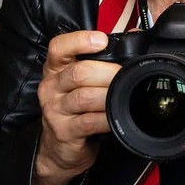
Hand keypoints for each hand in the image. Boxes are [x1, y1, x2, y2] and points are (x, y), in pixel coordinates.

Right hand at [33, 30, 115, 184]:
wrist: (59, 148)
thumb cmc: (75, 109)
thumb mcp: (81, 83)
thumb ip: (101, 60)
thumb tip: (134, 36)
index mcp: (55, 69)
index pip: (59, 47)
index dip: (80, 40)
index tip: (101, 40)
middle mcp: (51, 87)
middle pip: (79, 73)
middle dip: (108, 73)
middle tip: (124, 76)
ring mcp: (55, 110)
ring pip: (84, 97)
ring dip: (108, 96)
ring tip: (121, 96)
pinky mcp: (64, 131)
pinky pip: (89, 121)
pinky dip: (106, 118)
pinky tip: (114, 117)